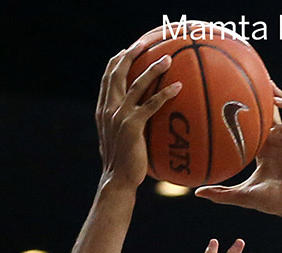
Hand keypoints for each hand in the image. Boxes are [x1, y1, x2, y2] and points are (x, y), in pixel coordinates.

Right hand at [96, 42, 181, 188]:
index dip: (116, 63)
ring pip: (137, 84)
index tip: (125, 51)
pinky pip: (151, 104)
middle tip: (143, 43)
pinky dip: (165, 93)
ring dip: (153, 69)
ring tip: (168, 59)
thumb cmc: (122, 165)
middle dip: (130, 55)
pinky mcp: (132, 126)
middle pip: (118, 74)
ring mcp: (119, 116)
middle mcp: (109, 109)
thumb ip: (121, 127)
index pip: (107, 79)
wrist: (118, 180)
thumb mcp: (117, 141)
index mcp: (103, 110)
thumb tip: (134, 124)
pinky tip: (178, 87)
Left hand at [195, 86, 281, 216]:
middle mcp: (278, 138)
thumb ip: (220, 193)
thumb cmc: (272, 201)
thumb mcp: (241, 194)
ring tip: (266, 79)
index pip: (256, 122)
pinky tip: (277, 99)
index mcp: (265, 148)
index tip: (230, 95)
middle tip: (248, 74)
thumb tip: (197, 192)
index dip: (247, 109)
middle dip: (263, 92)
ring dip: (278, 91)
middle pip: (271, 108)